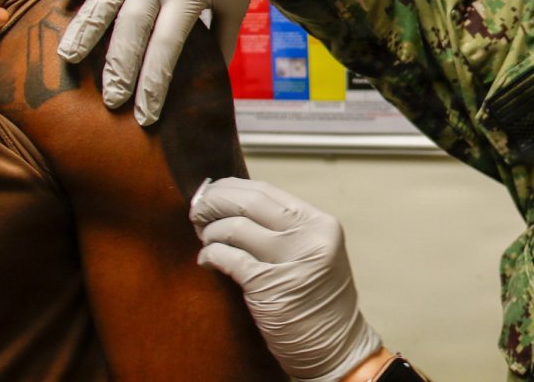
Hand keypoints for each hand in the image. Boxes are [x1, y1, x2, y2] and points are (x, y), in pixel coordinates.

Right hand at [50, 0, 286, 125]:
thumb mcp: (237, 0)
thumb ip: (223, 39)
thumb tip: (214, 82)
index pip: (168, 43)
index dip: (155, 81)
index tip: (145, 115)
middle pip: (134, 23)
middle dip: (121, 64)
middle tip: (109, 100)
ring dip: (87, 26)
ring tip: (68, 58)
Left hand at [190, 178, 381, 381]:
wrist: (337, 346)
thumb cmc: (319, 301)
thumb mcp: (313, 253)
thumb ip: (283, 229)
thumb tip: (232, 206)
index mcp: (320, 223)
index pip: (267, 191)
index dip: (232, 187)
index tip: (212, 191)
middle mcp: (309, 237)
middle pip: (250, 202)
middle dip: (215, 201)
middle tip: (197, 209)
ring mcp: (291, 261)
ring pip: (235, 228)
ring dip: (210, 232)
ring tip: (205, 240)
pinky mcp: (269, 287)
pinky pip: (228, 258)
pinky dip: (210, 256)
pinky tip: (207, 261)